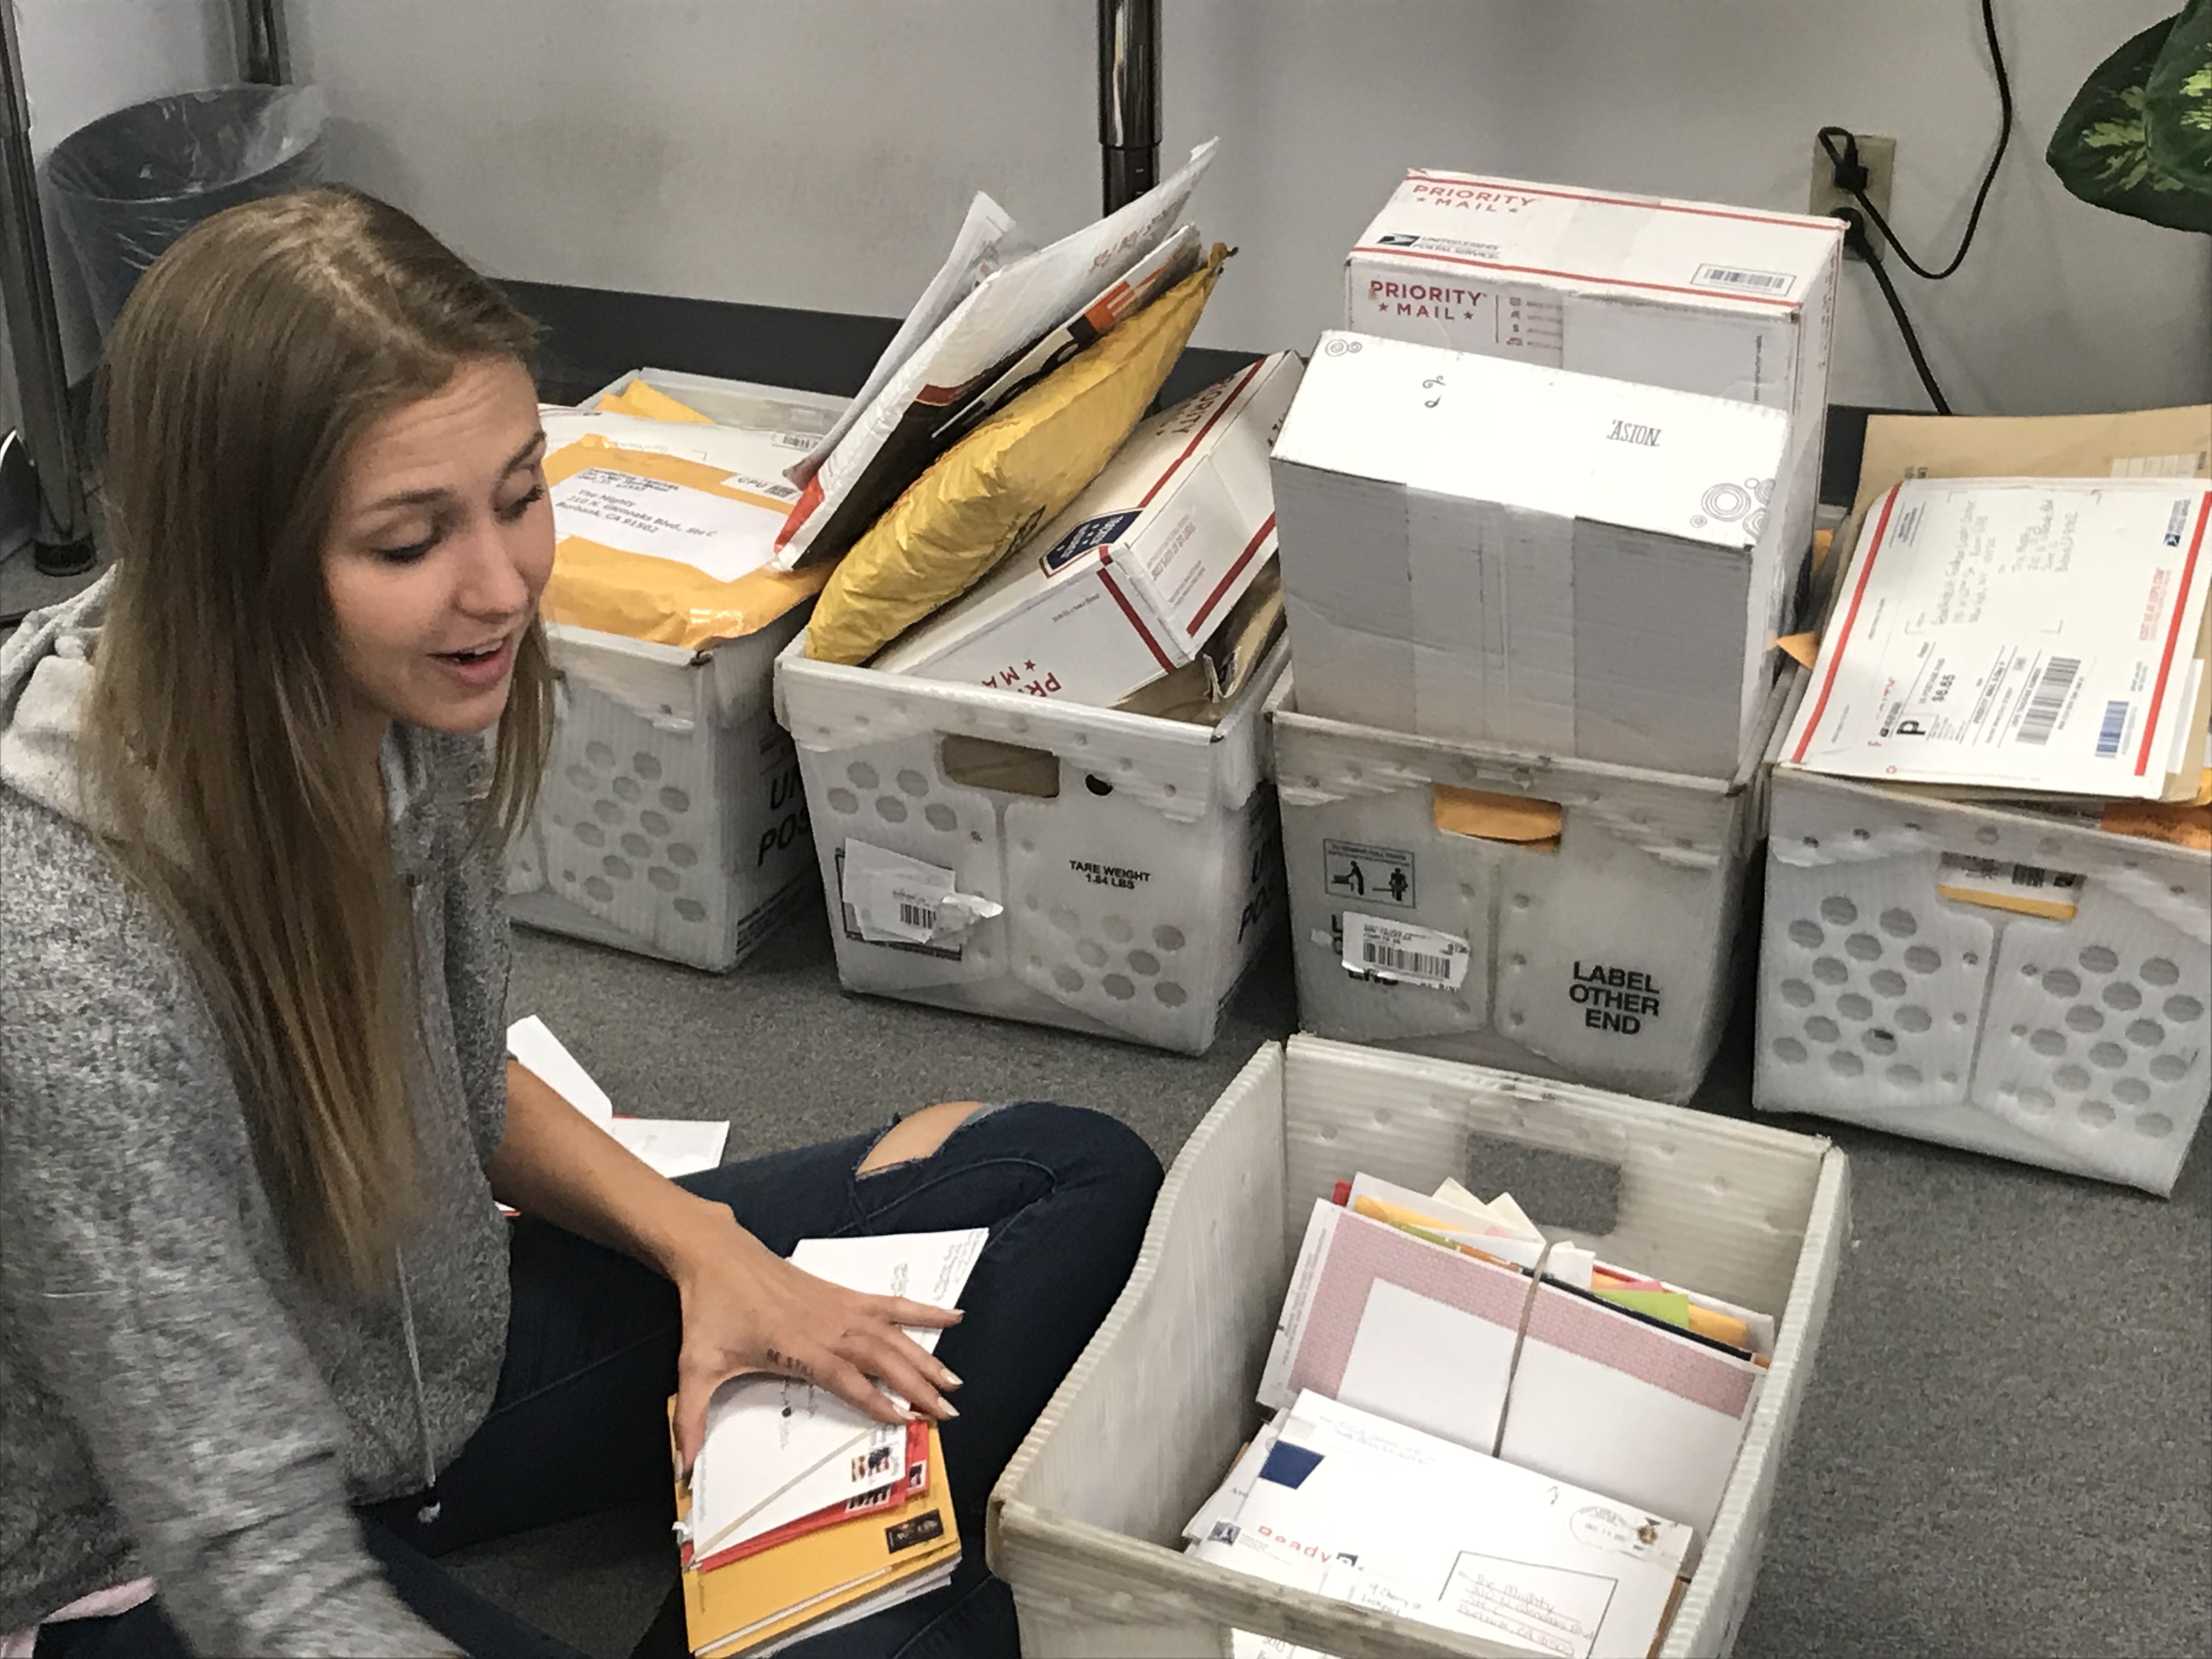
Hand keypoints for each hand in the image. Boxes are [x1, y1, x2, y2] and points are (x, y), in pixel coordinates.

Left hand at [669, 1212, 963, 1474]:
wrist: (716, 1255)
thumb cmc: (710, 1309)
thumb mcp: (695, 1367)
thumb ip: (691, 1420)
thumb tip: (682, 1465)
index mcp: (799, 1348)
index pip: (849, 1380)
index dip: (880, 1402)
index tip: (908, 1422)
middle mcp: (827, 1327)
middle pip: (882, 1358)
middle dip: (917, 1386)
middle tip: (947, 1412)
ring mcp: (838, 1307)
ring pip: (893, 1334)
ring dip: (925, 1357)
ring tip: (953, 1381)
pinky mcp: (841, 1293)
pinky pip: (888, 1304)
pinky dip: (921, 1311)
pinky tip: (951, 1317)